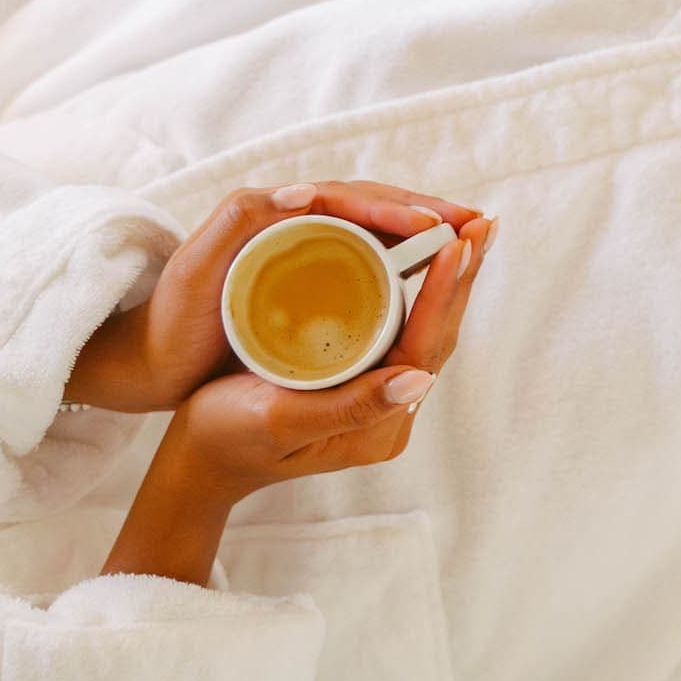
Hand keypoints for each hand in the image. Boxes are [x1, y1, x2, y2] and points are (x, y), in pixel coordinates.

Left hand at [66, 180, 482, 412]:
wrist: (144, 362)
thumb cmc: (171, 318)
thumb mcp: (198, 267)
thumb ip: (243, 221)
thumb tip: (310, 191)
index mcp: (279, 213)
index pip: (355, 200)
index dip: (402, 211)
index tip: (441, 228)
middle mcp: (298, 224)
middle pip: (379, 209)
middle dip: (433, 214)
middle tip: (480, 228)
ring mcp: (307, 254)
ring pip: (382, 235)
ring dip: (431, 235)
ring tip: (473, 244)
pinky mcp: (311, 284)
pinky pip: (371, 264)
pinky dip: (411, 265)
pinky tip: (438, 280)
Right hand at [99, 214, 498, 584]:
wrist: (198, 460)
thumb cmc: (226, 437)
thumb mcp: (281, 422)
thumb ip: (349, 405)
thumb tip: (421, 379)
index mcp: (377, 426)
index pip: (424, 347)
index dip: (446, 292)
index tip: (461, 240)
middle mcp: (389, 413)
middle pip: (438, 334)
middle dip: (462, 276)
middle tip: (483, 220)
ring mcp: (379, 398)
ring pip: (426, 328)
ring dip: (450, 279)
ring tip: (469, 229)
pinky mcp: (364, 381)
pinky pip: (404, 327)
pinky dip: (423, 289)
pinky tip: (428, 257)